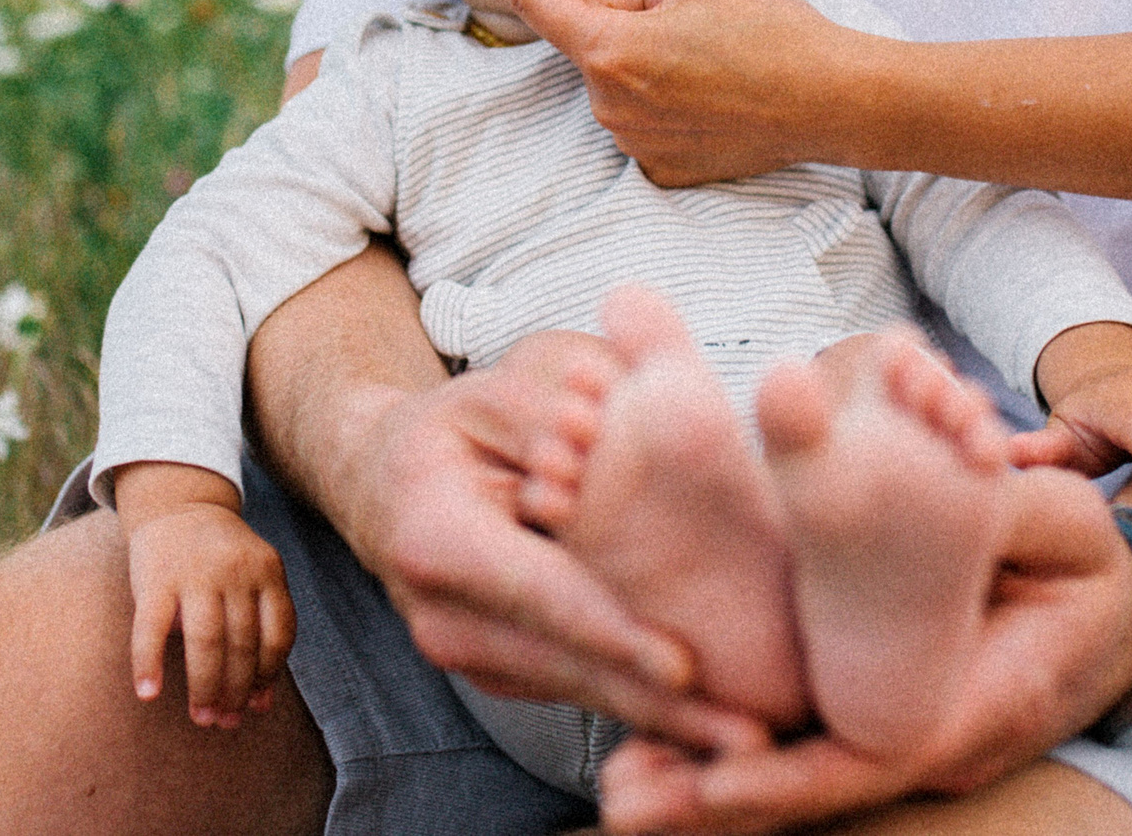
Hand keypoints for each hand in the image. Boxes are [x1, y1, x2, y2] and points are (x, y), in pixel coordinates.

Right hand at [125, 502, 294, 727]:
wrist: (179, 504)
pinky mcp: (155, 578)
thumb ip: (260, 628)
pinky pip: (151, 629)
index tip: (257, 707)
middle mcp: (235, 570)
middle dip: (236, 691)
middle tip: (225, 722)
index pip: (278, 634)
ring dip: (205, 687)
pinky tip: (149, 693)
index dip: (269, 676)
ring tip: (202, 717)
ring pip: (206, 642)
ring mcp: (195, 573)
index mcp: (268, 570)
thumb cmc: (221, 559)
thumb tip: (262, 703)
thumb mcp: (254, 577)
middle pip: (242, 644)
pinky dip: (149, 664)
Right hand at [337, 330, 770, 755]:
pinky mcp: (502, 673)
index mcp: (437, 541)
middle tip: (748, 736)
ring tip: (744, 739)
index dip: (613, 632)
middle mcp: (448, 619)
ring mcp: (473, 658)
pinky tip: (709, 722)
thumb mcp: (490, 392)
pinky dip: (640, 704)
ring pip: (582, 691)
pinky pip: (579, 689)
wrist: (383, 485)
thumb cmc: (449, 431)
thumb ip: (546, 406)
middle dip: (662, 707)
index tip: (682, 668)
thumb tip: (599, 428)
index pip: (542, 593)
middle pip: (573, 667)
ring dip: (662, 719)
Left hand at [470, 0, 855, 185]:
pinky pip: (643, 119)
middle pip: (593, 40)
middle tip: (685, 3)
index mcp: (611, 53)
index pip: (539, 3)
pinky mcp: (661, 170)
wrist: (833, 102)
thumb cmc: (773, 35)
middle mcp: (610, 106)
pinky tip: (713, 90)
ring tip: (708, 48)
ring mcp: (634, 144)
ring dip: (645, 55)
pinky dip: (665, 98)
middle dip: (627, 13)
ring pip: (618, 79)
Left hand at [596, 465, 1131, 832]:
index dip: (796, 773)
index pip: (875, 753)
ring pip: (798, 778)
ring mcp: (900, 735)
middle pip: (816, 788)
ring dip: (707, 790)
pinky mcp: (873, 714)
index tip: (719, 780)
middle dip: (720, 799)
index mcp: (979, 702)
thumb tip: (962, 462)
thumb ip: (1006, 502)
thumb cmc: (1087, 560)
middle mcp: (932, 740)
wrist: (1116, 609)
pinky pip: (800, 748)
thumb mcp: (1063, 523)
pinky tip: (656, 756)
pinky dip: (732, 759)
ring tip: (619, 792)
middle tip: (624, 798)